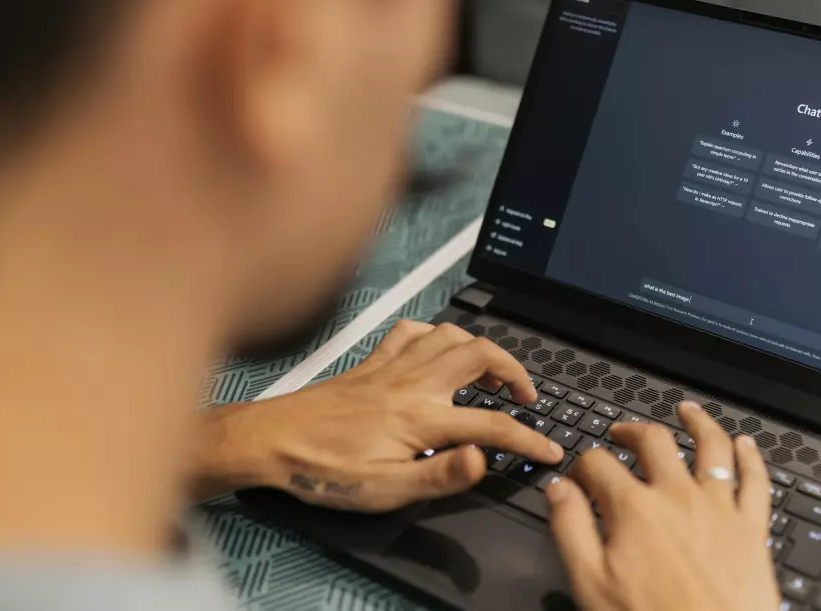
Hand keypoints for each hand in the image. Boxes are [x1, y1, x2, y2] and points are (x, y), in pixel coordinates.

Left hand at [195, 320, 563, 510]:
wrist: (270, 441)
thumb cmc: (322, 470)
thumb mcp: (385, 490)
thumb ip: (440, 474)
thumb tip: (482, 460)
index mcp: (421, 418)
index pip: (492, 425)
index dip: (530, 439)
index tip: (550, 449)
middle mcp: (412, 383)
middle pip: (482, 356)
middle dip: (516, 372)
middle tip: (527, 397)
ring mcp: (392, 367)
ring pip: (451, 334)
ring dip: (481, 348)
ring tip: (493, 373)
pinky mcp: (372, 362)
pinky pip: (412, 330)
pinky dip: (435, 333)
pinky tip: (439, 349)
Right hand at [546, 402, 778, 610]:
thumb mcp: (591, 582)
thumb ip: (571, 529)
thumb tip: (559, 490)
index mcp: (635, 509)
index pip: (599, 464)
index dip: (583, 463)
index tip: (580, 472)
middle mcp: (678, 496)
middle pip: (654, 442)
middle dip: (633, 431)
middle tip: (622, 433)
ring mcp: (719, 508)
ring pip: (711, 446)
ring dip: (697, 422)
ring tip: (687, 410)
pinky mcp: (751, 527)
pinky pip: (755, 480)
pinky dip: (750, 456)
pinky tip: (745, 444)